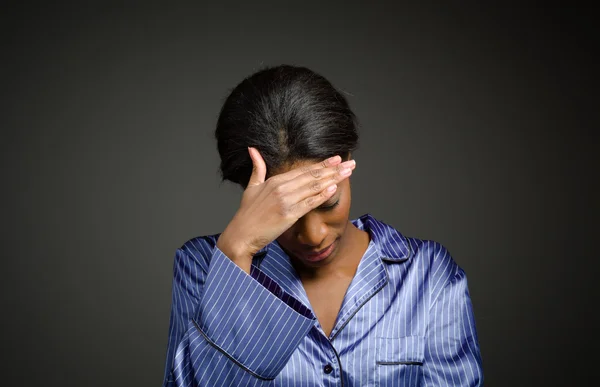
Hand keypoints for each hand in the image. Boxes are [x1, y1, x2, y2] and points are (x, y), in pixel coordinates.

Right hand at [216, 147, 355, 272]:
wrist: (241, 234)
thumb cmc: (247, 213)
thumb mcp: (251, 187)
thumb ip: (257, 168)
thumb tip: (252, 149)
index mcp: (275, 181)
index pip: (303, 170)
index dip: (322, 164)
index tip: (337, 159)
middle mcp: (282, 188)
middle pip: (312, 176)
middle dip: (333, 169)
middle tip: (350, 164)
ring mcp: (286, 201)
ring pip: (314, 187)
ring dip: (333, 179)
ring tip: (347, 173)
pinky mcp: (288, 215)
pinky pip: (309, 203)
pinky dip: (322, 195)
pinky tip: (334, 188)